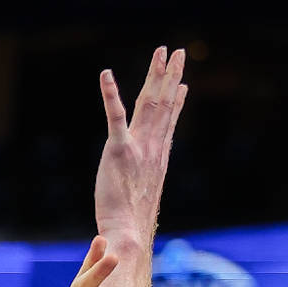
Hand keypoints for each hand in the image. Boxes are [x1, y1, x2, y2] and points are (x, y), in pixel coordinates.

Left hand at [95, 47, 188, 247]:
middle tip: (178, 53)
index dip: (175, 101)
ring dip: (154, 75)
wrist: (129, 233)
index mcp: (158, 158)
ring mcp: (138, 147)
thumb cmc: (132, 224)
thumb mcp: (142, 197)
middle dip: (171, 76)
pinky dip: (110, 93)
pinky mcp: (118, 150)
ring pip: (149, 102)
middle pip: (164, 104)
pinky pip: (115, 116)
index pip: (168, 123)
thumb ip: (143, 184)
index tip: (181, 84)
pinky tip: (105, 75)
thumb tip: (145, 185)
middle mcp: (153, 148)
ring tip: (161, 53)